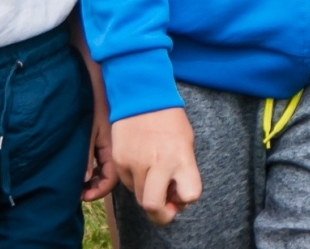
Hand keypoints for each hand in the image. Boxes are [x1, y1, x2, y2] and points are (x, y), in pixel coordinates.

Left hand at [81, 96, 117, 201]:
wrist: (97, 74)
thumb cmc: (91, 100)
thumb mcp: (86, 130)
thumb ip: (85, 156)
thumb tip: (84, 181)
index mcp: (113, 146)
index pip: (111, 178)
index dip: (98, 191)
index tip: (83, 196)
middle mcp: (114, 144)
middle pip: (109, 173)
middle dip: (96, 185)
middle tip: (79, 191)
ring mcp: (109, 137)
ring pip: (105, 164)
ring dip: (94, 175)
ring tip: (78, 180)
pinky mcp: (104, 131)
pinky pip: (101, 153)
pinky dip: (93, 162)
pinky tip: (82, 163)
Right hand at [111, 107, 200, 225]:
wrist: (141, 94)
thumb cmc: (169, 119)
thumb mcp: (186, 142)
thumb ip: (184, 171)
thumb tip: (175, 199)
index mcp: (181, 157)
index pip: (190, 195)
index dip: (187, 198)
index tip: (183, 193)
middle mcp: (158, 163)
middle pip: (153, 206)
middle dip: (161, 214)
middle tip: (166, 207)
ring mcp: (135, 163)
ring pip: (139, 197)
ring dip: (148, 193)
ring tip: (153, 174)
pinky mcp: (118, 161)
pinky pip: (127, 183)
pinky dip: (135, 180)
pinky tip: (140, 161)